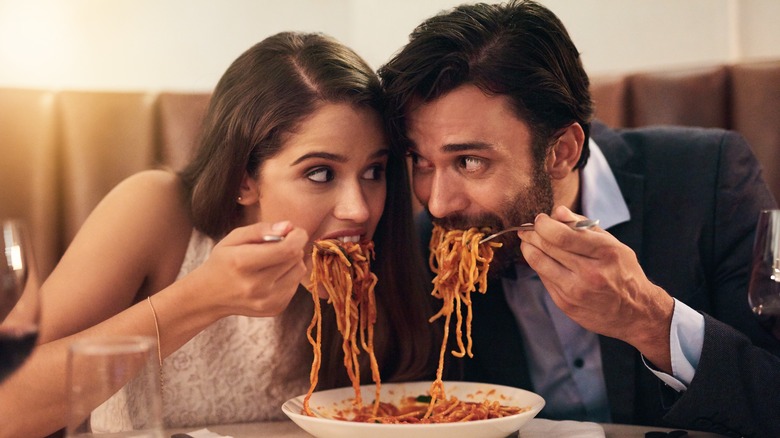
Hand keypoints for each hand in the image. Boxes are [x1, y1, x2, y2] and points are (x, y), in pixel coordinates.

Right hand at [185, 221, 307, 317]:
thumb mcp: (233, 239)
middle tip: (280, 244)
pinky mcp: (276, 309)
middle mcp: (256, 286)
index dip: (297, 236)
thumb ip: (261, 229)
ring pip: (300, 271)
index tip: (295, 231)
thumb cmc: (223, 261)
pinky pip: (295, 285)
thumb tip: (289, 227)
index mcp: (243, 263)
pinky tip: (272, 276)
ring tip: (273, 261)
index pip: (286, 249)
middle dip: (293, 246)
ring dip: (292, 261)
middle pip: (295, 258)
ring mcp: (267, 301)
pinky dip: (289, 276)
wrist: (210, 296)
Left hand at [518, 205, 674, 371]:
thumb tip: (558, 211)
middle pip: (547, 246)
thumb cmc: (624, 273)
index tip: (540, 219)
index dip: (543, 224)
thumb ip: (584, 226)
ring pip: (539, 263)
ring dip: (528, 248)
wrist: (635, 313)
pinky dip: (538, 265)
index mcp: (605, 253)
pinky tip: (541, 259)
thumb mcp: (614, 244)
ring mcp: (576, 291)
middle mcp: (590, 273)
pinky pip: (543, 278)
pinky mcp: (566, 304)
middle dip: (531, 234)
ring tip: (528, 241)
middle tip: (527, 229)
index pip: (562, 235)